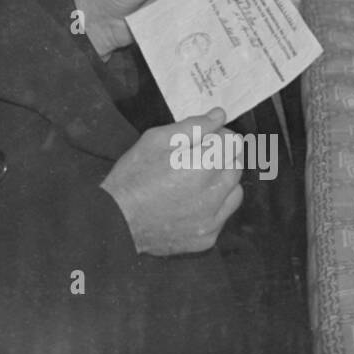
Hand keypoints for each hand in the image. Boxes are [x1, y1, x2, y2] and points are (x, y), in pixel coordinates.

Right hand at [100, 108, 244, 255]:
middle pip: (236, 166)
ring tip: (196, 181)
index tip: (205, 138)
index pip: (233, 143)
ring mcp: (211, 220)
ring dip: (222, 182)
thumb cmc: (132, 177)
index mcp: (200, 166)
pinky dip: (213, 206)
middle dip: (221, 157)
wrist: (117, 220)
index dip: (219, 136)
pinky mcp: (207, 238)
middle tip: (197, 157)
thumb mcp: (155, 140)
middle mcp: (211, 196)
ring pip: (235, 191)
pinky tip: (190, 202)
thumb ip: (192, 126)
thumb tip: (218, 115)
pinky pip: (222, 215)